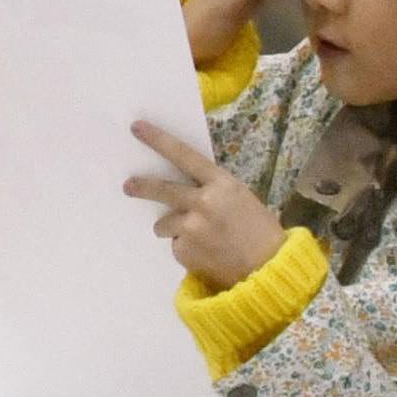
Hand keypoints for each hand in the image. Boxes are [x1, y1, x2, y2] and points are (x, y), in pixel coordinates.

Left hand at [126, 124, 289, 287]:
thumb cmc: (259, 230)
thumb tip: (181, 186)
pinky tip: (206, 253)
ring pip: (164, 223)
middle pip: (162, 189)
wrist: (268, 268)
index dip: (158, 140)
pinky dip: (186, 248)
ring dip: (174, 228)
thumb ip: (212, 190)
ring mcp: (191, 227)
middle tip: (128, 185)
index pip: (183, 155)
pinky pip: (175, 245)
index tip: (137, 128)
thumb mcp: (240, 199)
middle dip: (142, 187)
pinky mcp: (184, 250)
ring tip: (201, 237)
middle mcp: (203, 202)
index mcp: (222, 184)